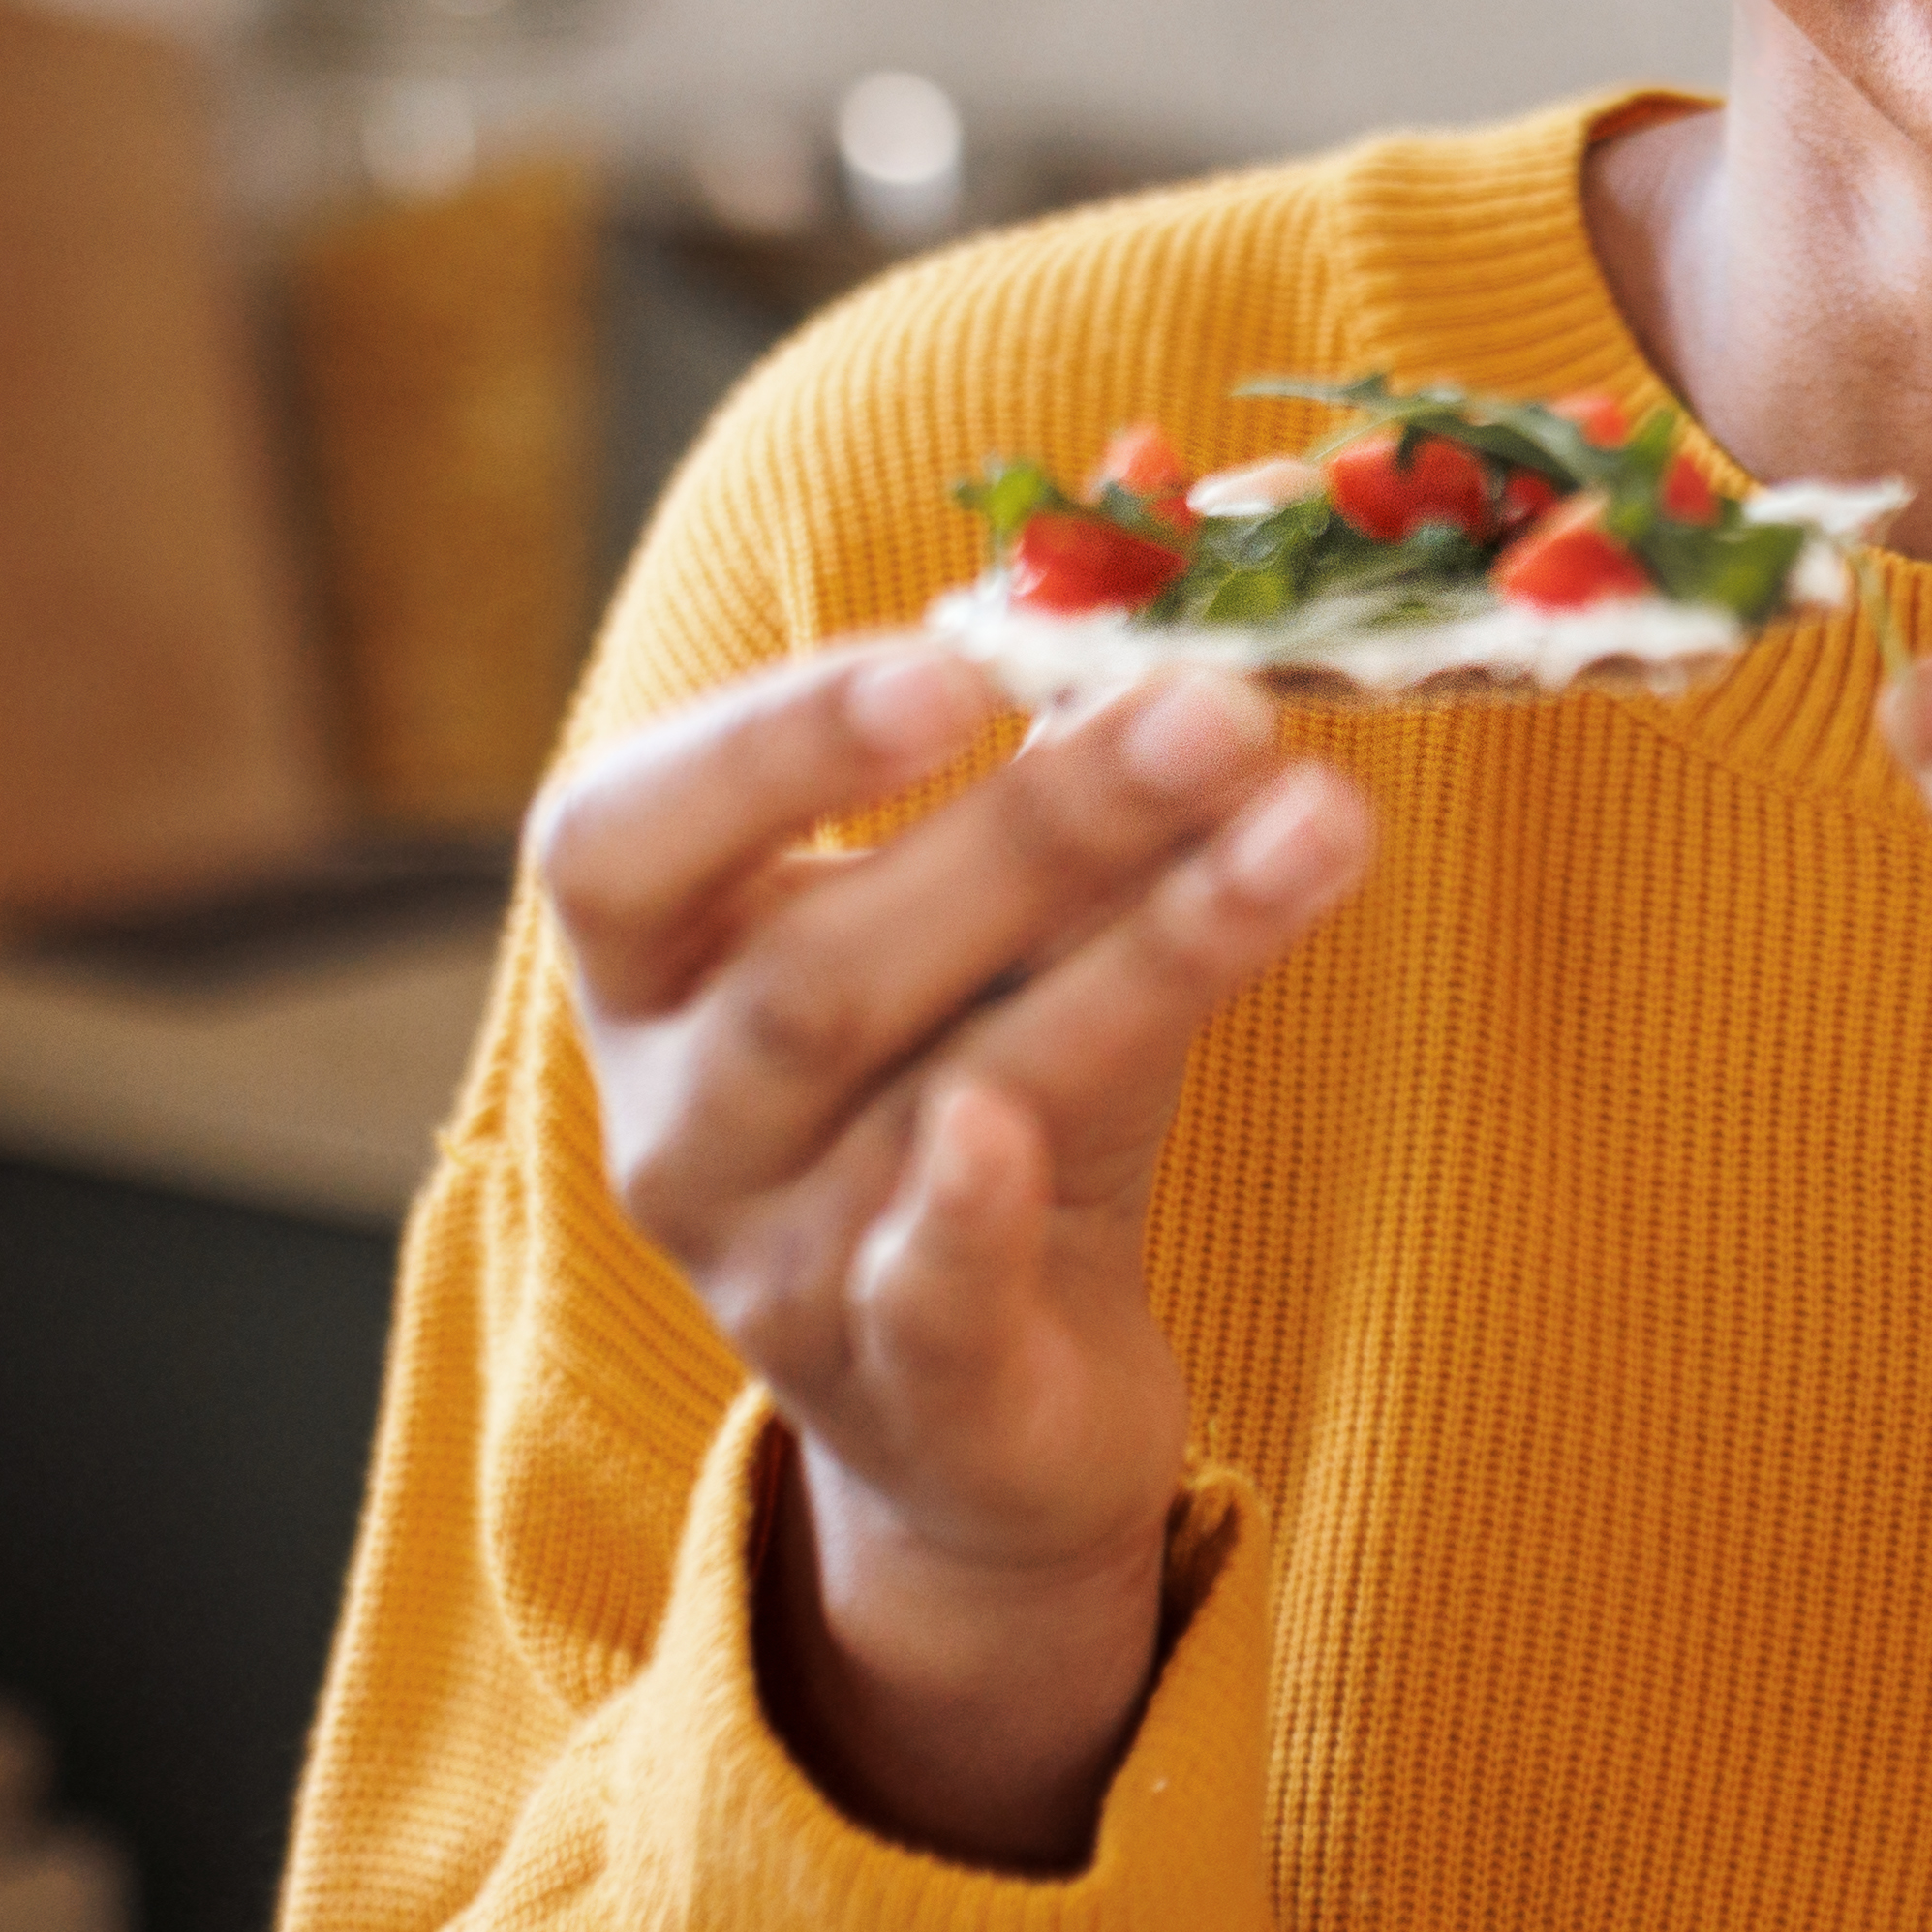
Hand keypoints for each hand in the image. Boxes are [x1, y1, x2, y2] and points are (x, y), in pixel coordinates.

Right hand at [532, 644, 1370, 1863]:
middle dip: (1036, 826)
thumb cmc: (982, 1091)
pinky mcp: (911, 1398)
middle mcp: (683, 1132)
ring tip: (1313, 824)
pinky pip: (923, 1298)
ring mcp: (781, 1275)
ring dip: (1140, 956)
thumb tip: (1187, 518)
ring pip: (941, 1102)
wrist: (995, 1413)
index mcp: (658, 978)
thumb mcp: (1015, 922)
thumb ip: (1069, 752)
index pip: (619, 843)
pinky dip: (966, 1217)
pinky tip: (1010, 1132)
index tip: (956, 659)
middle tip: (1216, 707)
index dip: (768, 744)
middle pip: (822, 971)